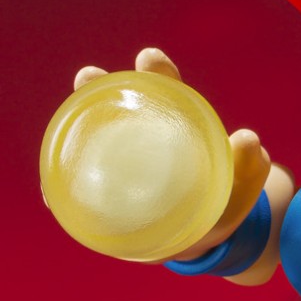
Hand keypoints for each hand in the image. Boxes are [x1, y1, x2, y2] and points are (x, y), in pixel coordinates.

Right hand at [74, 47, 272, 259]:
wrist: (203, 243)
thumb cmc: (222, 204)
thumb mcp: (239, 187)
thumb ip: (248, 166)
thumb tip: (247, 139)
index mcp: (180, 129)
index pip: (169, 93)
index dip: (158, 73)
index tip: (149, 57)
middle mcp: (146, 141)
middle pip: (121, 108)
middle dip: (102, 86)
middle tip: (87, 75)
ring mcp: (123, 168)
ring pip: (94, 142)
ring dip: (74, 130)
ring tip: (61, 128)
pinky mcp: (108, 199)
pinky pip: (82, 189)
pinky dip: (65, 188)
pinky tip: (51, 190)